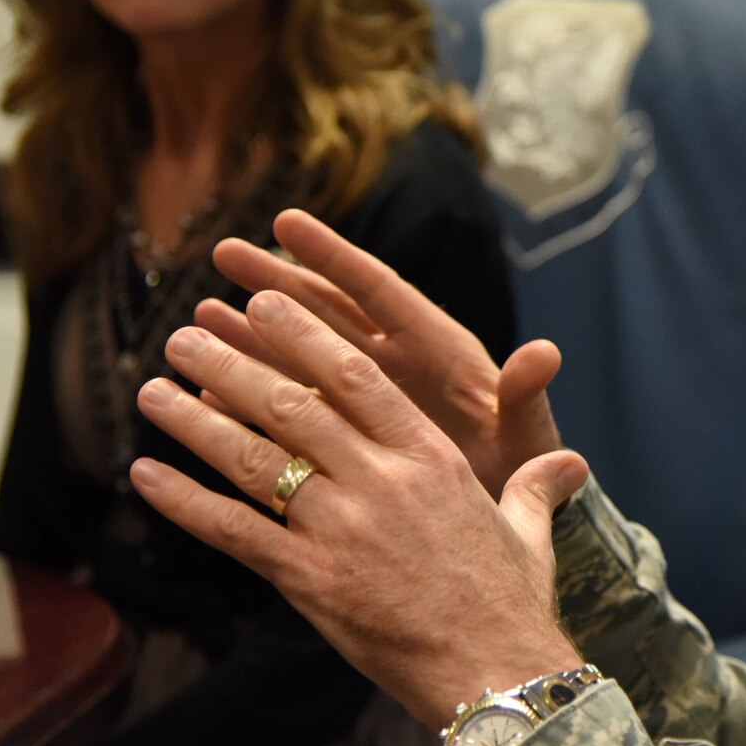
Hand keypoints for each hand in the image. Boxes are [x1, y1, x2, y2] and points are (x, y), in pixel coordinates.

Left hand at [131, 288, 587, 725]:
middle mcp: (382, 480)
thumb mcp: (528, 531)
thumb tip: (570, 462)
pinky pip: (233, 531)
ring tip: (151, 389)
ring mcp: (342, 529)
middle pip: (292, 404)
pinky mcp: (311, 581)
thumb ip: (536, 486)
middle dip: (233, 363)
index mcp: (430, 456)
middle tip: (186, 334)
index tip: (262, 302)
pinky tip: (144, 475)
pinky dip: (183, 501)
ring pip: (252, 458)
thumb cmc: (512, 603)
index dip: (301, 333)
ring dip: (195, 419)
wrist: (496, 673)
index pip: (355, 376)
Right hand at [198, 209, 561, 496]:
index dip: (334, 256)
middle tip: (222, 254)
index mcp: (438, 349)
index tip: (284, 222)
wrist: (501, 523)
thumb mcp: (523, 434)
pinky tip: (208, 394)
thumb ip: (524, 396)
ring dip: (252, 339)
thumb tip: (546, 354)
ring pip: (299, 358)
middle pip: (328, 312)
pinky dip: (253, 401)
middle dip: (276, 285)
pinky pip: (291, 411)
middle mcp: (395, 362)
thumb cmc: (517, 468)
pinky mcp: (344, 435)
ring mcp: (365, 397)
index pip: (379, 291)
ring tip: (199, 319)